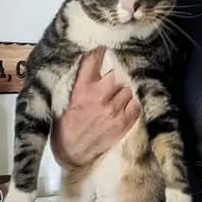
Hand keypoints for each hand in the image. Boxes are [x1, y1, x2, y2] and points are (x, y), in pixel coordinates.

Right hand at [51, 48, 140, 167]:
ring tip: (115, 100)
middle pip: (116, 76)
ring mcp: (113, 111)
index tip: (102, 50)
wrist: (72, 152)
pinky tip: (123, 109)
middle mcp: (99, 97)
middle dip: (112, 80)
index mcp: (81, 90)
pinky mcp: (123, 123)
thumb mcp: (66, 100)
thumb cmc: (67, 125)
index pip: (92, 61)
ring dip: (122, 93)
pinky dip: (131, 106)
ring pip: (127, 90)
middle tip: (109, 86)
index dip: (99, 53)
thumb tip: (92, 65)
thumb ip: (79, 83)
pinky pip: (135, 106)